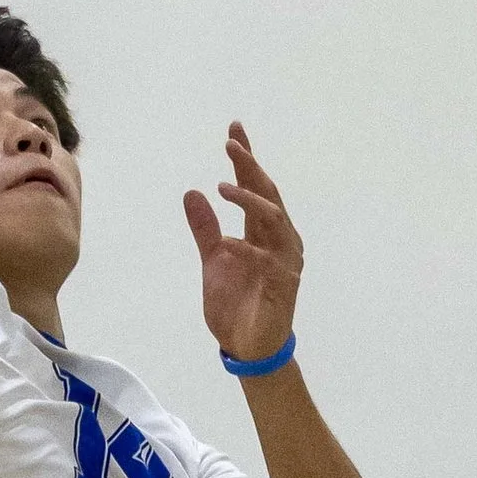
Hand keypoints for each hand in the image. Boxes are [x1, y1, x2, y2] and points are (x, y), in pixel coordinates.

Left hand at [184, 124, 303, 369]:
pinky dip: (247, 251)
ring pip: (273, 220)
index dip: (247, 159)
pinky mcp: (282, 286)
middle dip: (251, 168)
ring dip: (249, 202)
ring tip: (223, 187)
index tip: (234, 130)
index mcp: (264, 232)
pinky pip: (266, 262)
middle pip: (268, 195)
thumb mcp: (213, 261)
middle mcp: (280, 240)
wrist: (249, 347)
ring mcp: (285, 262)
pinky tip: (227, 243)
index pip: (257, 188)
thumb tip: (191, 192)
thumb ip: (205, 229)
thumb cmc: (237, 304)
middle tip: (231, 144)